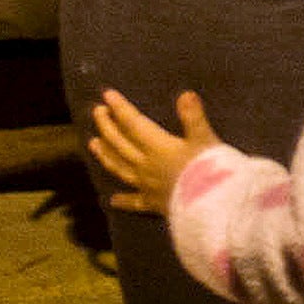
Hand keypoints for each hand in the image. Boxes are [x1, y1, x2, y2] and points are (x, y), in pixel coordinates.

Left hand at [89, 86, 219, 217]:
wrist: (211, 209)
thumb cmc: (210, 171)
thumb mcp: (205, 140)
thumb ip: (194, 117)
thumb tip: (185, 94)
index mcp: (158, 147)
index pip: (134, 124)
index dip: (120, 109)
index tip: (107, 95)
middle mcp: (146, 165)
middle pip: (121, 144)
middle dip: (108, 127)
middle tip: (97, 112)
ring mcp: (147, 186)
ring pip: (120, 168)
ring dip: (106, 155)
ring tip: (93, 144)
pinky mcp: (154, 205)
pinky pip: (134, 202)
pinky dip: (123, 200)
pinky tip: (112, 200)